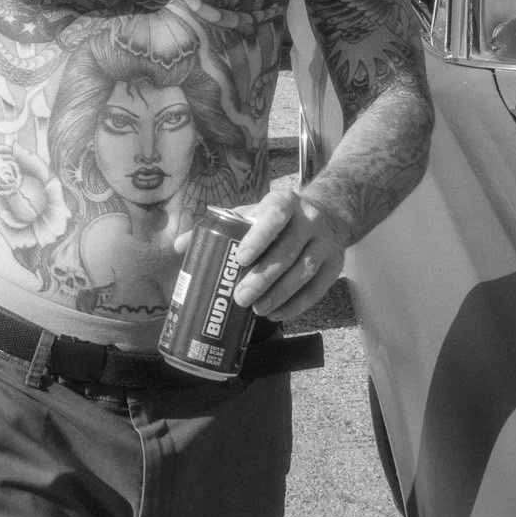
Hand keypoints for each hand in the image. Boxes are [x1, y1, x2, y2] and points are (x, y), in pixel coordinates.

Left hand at [177, 185, 349, 323]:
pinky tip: (278, 314)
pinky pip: (318, 288)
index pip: (274, 216)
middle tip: (240, 297)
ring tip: (258, 310)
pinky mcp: (335, 264)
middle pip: (287, 251)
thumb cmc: (276, 217)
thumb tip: (180, 246)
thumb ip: (218, 227)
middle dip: (263, 277)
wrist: (328, 213)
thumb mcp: (251, 213)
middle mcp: (308, 220)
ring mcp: (325, 243)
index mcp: (283, 203)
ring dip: (280, 294)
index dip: (259, 237)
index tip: (240, 259)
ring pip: (304, 272)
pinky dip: (298, 304)